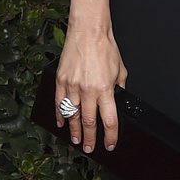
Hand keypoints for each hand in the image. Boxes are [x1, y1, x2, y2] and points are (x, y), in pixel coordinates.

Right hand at [55, 24, 127, 151]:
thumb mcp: (121, 70)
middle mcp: (88, 90)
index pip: (109, 120)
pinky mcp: (61, 80)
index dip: (110, 136)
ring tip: (76, 140)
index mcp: (105, 89)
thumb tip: (117, 101)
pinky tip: (61, 123)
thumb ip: (119, 89)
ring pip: (71, 115)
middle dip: (90, 138)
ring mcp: (72, 86)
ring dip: (74, 130)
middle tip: (90, 148)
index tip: (110, 144)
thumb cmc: (105, 47)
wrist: (88, 31)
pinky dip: (60, 115)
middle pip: (88, 122)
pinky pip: (58, 102)